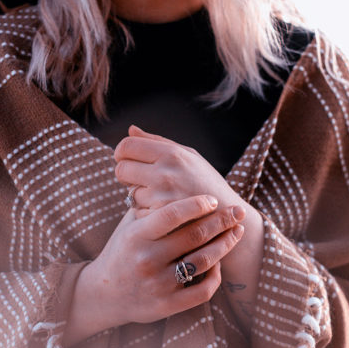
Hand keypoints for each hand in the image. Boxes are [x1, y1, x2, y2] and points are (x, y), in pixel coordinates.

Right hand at [63, 195, 244, 345]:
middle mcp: (146, 259)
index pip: (172, 214)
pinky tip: (219, 262)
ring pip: (203, 261)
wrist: (103, 294)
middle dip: (222, 220)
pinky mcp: (166, 306)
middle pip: (195, 235)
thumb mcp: (129, 224)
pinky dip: (216, 275)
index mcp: (136, 236)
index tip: (213, 199)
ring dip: (225, 244)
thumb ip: (149, 204)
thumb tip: (173, 175)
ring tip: (236, 231)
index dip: (197, 204)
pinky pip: (202, 291)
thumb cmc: (122, 250)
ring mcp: (157, 284)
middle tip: (238, 211)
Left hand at [113, 125, 242, 211]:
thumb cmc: (206, 182)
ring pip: (129, 193)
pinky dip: (146, 212)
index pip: (126, 146)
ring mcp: (162, 197)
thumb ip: (156, 142)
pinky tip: (163, 211)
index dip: (122, 153)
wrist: (228, 216)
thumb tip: (130, 129)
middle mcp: (165, 173)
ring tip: (160, 196)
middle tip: (138, 179)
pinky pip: (138, 212)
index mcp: (171, 153)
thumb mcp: (189, 156)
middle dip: (125, 174)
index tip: (127, 159)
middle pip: (121, 169)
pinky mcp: (161, 218)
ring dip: (139, 195)